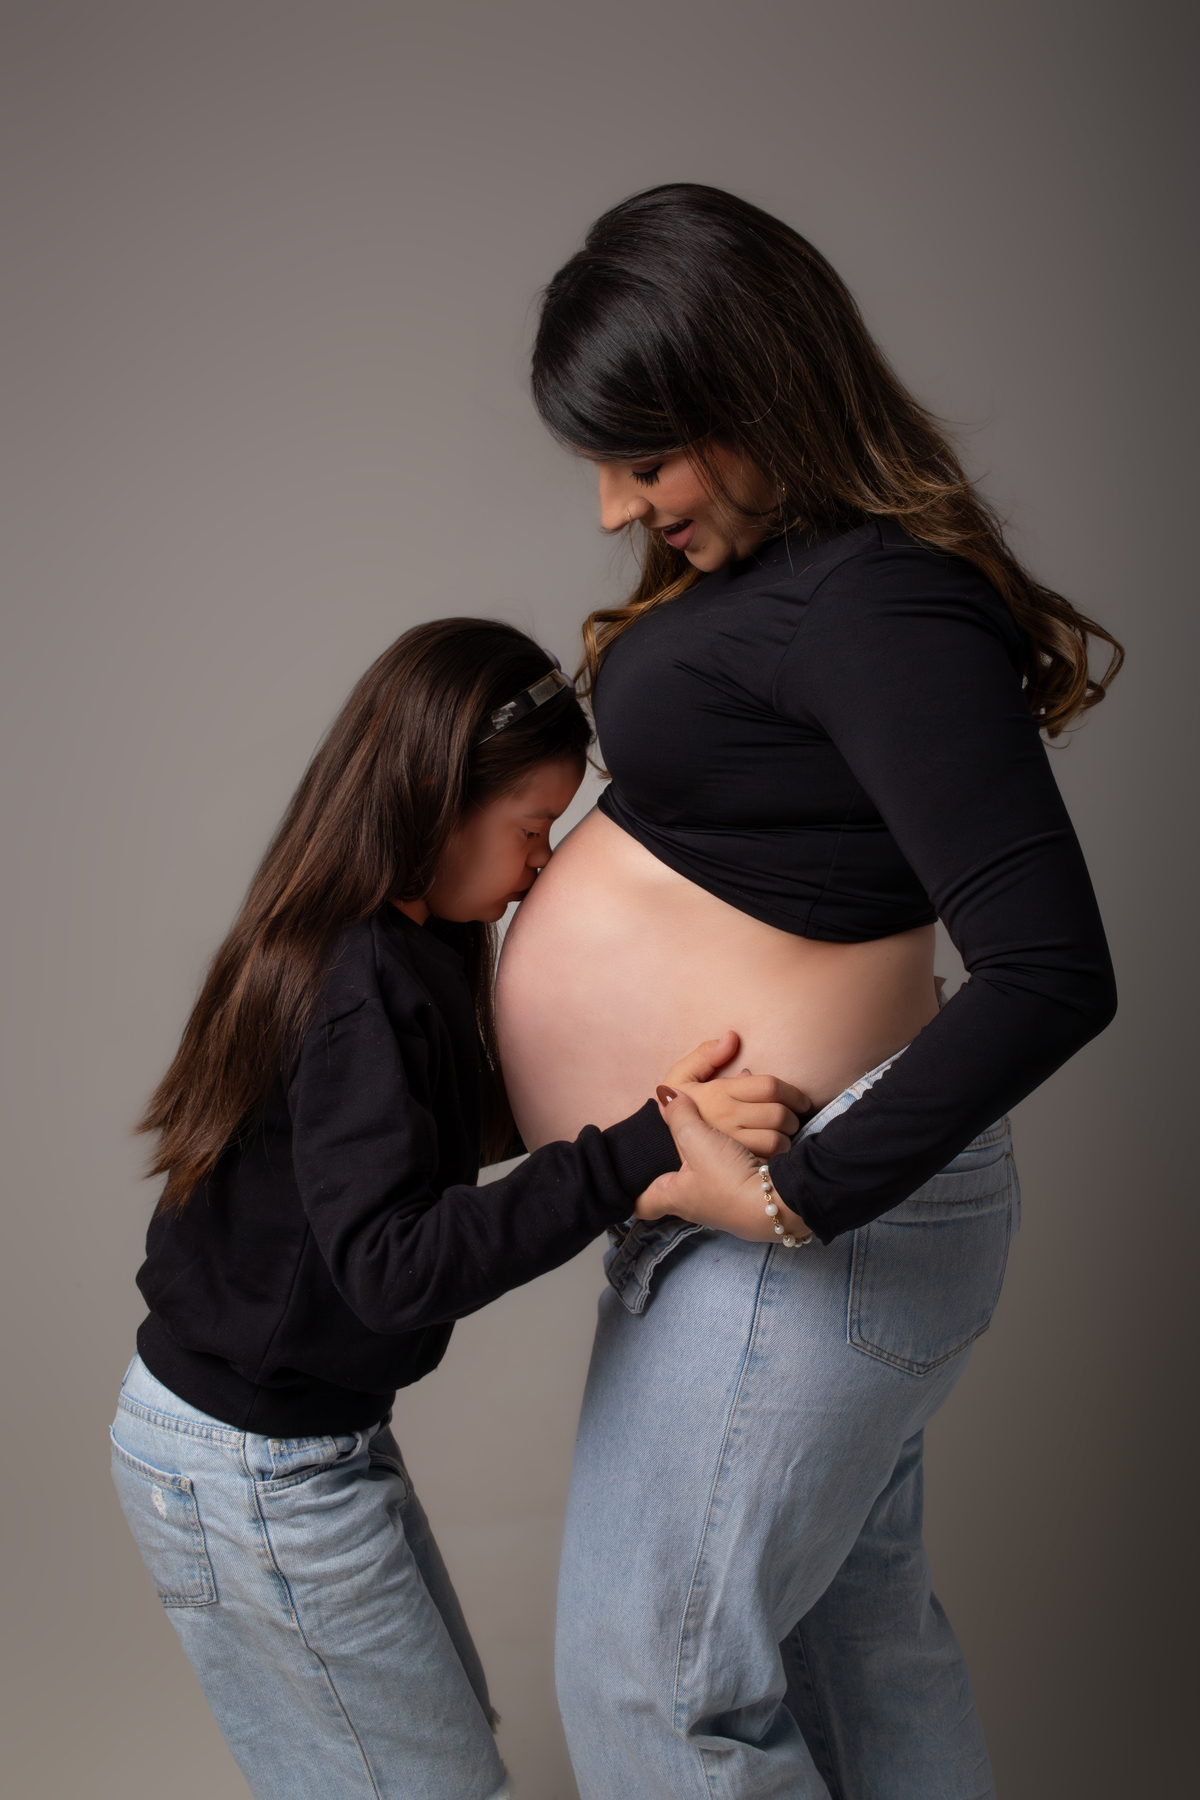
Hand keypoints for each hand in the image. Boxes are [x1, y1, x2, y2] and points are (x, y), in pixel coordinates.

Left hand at [635, 1087, 813, 1242]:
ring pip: (697, 1181)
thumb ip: (679, 1115)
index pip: (638, 1205)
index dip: (624, 1197)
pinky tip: (730, 1139)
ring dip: (696, 1161)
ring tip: (693, 1141)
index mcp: (672, 1195)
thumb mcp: (696, 1141)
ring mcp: (718, 1202)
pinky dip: (726, 1155)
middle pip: (665, 1191)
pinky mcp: (742, 1194)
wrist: (778, 1202)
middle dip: (659, 1172)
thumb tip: (664, 1095)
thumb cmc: (728, 1180)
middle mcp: (692, 1202)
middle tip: (651, 1152)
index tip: (616, 1189)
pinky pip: (726, 1172)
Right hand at [663, 1030, 810, 1157]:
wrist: (656, 1146)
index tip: (802, 1100)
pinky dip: (778, 1157)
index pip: (769, 1087)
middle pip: (779, 1114)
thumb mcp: (681, 1076)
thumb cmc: (678, 1106)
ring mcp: (730, 1145)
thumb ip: (705, 1055)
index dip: (793, 1092)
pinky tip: (775, 1154)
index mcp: (718, 1093)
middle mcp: (725, 1118)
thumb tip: (733, 1036)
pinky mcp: (732, 1166)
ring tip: (784, 1135)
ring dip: (788, 1137)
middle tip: (793, 1119)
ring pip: (778, 1140)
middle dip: (794, 1116)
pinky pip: (769, 1161)